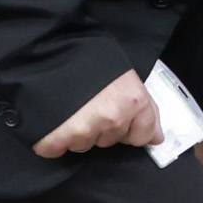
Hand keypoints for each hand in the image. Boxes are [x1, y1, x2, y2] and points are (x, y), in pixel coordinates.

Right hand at [33, 70, 161, 158]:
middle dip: (102, 127)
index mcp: (134, 101)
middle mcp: (112, 118)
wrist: (47, 52)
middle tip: (88, 104)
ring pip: (84, 145)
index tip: (119, 116)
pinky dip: (53, 139)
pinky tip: (54, 120)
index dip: (131, 127)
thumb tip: (156, 139)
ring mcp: (84, 130)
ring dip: (77, 132)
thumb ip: (145, 109)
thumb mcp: (125, 77)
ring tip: (70, 108)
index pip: (142, 136)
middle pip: (111, 140)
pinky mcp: (55, 138)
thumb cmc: (90, 60)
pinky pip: (56, 150)